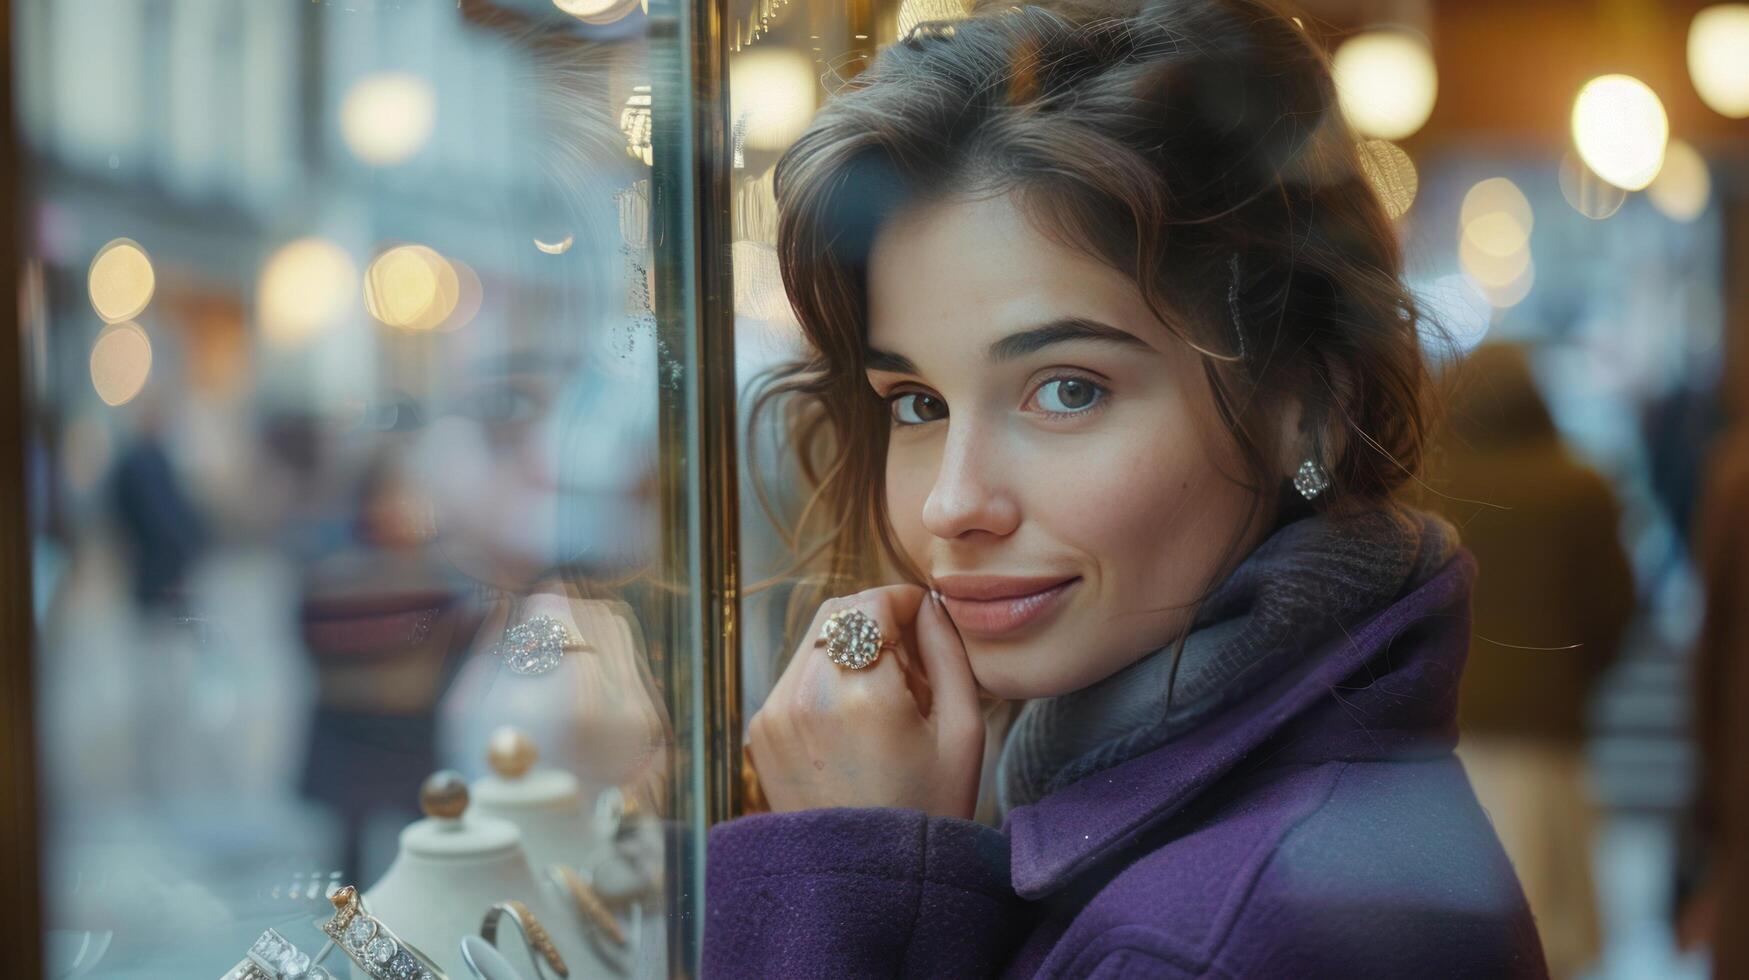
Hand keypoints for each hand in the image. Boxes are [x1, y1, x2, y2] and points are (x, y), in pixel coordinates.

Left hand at [745, 585, 983, 818]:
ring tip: (885, 697)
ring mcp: (776, 713)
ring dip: (851, 647)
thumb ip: (948, 652)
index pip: (872, 603)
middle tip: (912, 663)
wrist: (868, 884)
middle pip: (838, 612)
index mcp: (862, 695)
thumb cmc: (928, 812)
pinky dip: (827, 677)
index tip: (924, 616)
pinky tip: (857, 721)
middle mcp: (807, 696)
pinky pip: (796, 675)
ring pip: (815, 640)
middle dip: (876, 621)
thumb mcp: (964, 731)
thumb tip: (928, 604)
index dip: (902, 599)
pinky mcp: (761, 730)